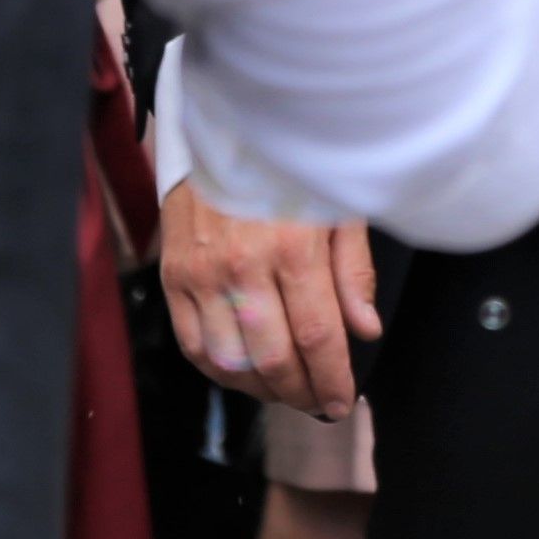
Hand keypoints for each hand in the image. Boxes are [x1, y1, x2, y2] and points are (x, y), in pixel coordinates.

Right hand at [158, 179, 382, 419]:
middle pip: (272, 358)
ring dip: (260, 389)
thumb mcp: (341, 210)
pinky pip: (193, 345)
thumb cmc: (293, 171)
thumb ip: (353, 275)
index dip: (332, 379)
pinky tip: (244, 374)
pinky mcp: (173, 277)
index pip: (317, 337)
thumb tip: (365, 330)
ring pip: (229, 362)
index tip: (343, 402)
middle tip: (318, 404)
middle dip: (300, 393)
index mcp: (294, 249)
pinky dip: (220, 371)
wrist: (226, 134)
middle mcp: (244, 268)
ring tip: (286, 392)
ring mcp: (202, 276)